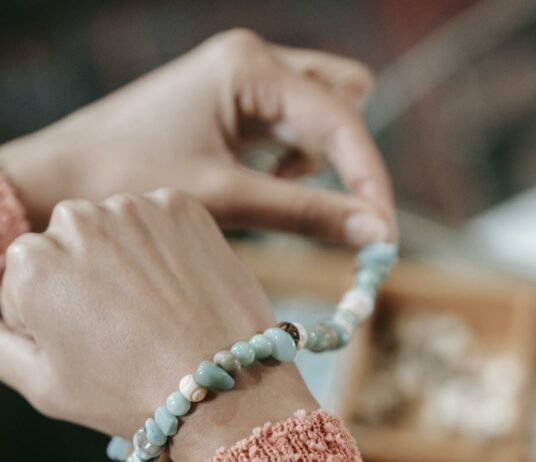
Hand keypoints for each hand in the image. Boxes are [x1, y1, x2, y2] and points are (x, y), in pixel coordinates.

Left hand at [0, 30, 394, 245]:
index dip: (370, 178)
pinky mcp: (231, 104)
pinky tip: (256, 185)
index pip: (340, 119)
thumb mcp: (226, 199)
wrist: (61, 179)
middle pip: (342, 103)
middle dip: (349, 161)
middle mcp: (252, 60)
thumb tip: (375, 234)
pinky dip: (290, 165)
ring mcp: (242, 79)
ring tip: (272, 197)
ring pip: (318, 115)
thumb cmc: (131, 178)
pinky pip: (288, 130)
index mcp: (249, 66)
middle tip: (346, 218)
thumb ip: (306, 213)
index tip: (384, 236)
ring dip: (318, 162)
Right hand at [0, 191, 316, 461]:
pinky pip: (158, 220)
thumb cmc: (130, 395)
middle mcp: (75, 220)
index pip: (23, 281)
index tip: (89, 345)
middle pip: (67, 246)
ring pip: (113, 228)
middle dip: (84, 279)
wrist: (224, 389)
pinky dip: (165, 248)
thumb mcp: (42, 385)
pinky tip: (179, 290)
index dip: (51, 319)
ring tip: (155, 312)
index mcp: (30, 263)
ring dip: (125, 259)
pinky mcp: (181, 204)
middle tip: (123, 329)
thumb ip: (0, 344)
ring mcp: (132, 207)